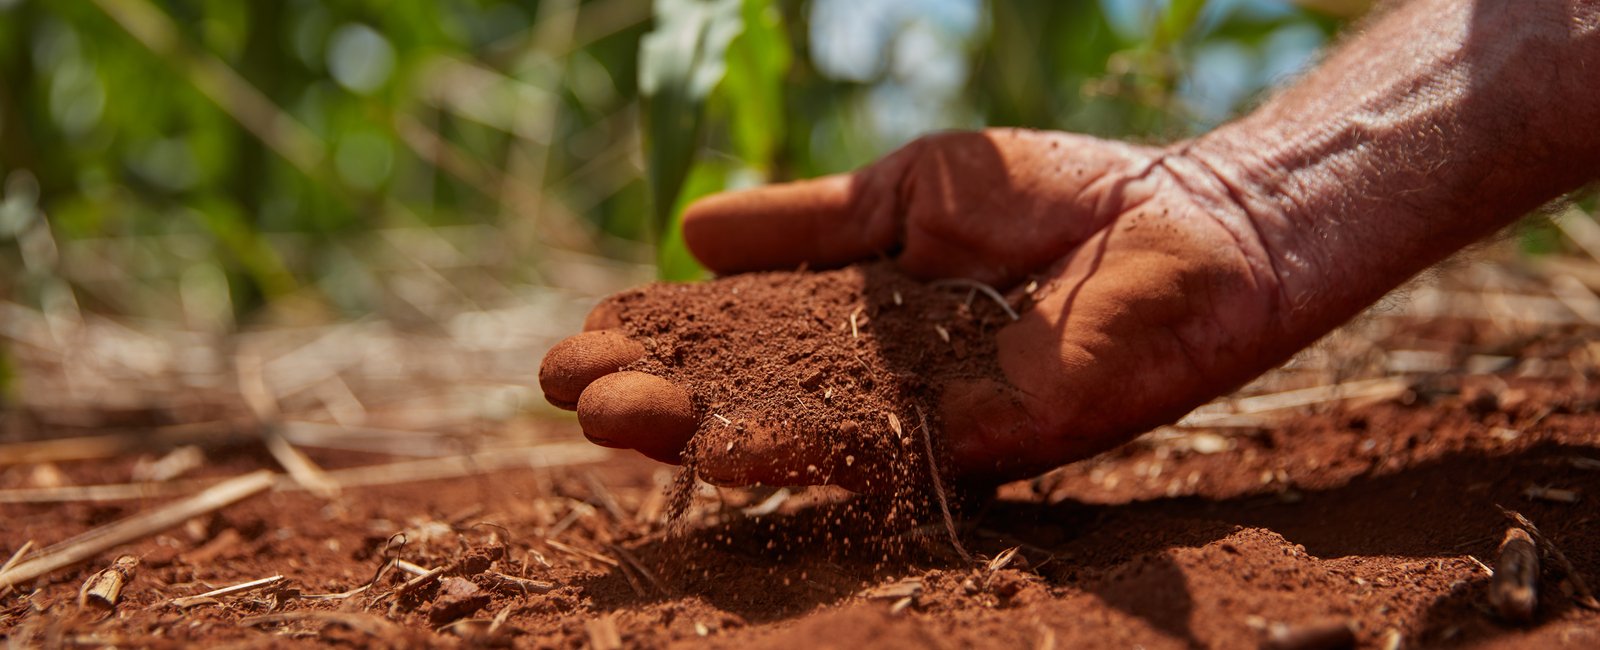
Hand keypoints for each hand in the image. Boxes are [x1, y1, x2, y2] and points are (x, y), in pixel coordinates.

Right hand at [540, 128, 1289, 484]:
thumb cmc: (1052, 195)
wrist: (1180, 214)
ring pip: (794, 439)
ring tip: (610, 420)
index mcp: (852, 327)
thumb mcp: (904, 193)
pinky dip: (797, 450)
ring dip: (698, 435)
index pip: (730, 344)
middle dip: (653, 398)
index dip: (654, 344)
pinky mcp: (984, 439)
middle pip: (744, 401)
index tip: (576, 339)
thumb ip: (804, 224)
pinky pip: (877, 450)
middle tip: (565, 391)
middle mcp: (875, 387)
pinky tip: (722, 443)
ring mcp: (924, 421)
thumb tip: (687, 235)